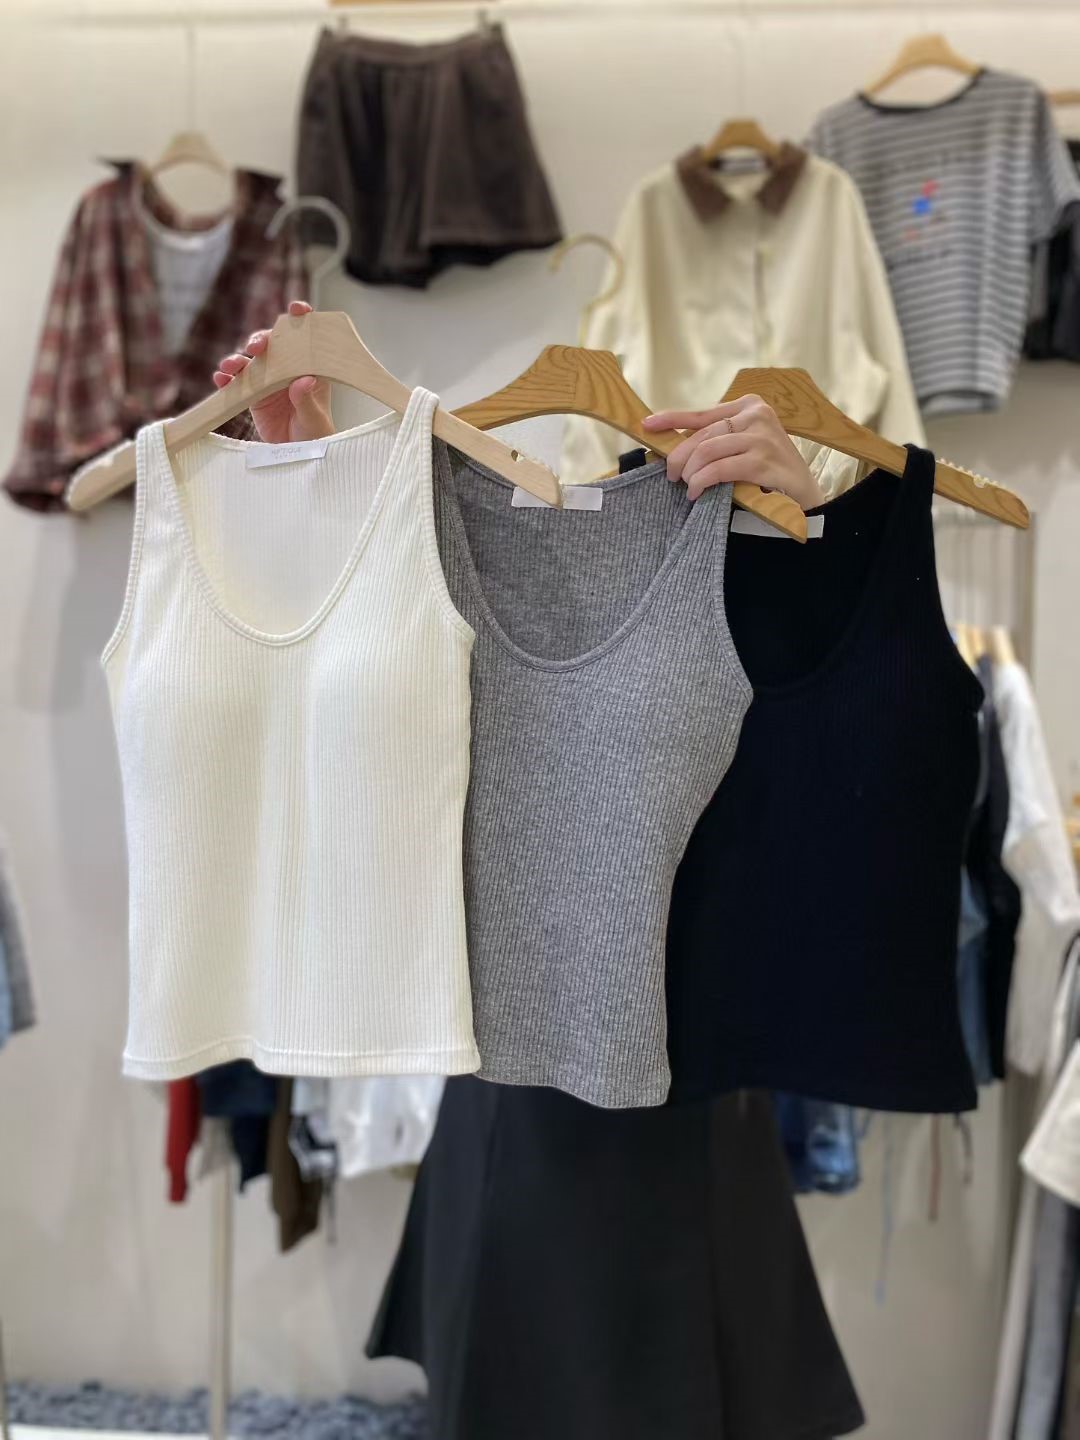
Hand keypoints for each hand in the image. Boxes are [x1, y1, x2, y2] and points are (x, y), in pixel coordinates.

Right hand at [212, 299, 335, 442]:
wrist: (299, 454)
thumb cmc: (315, 433)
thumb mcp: (314, 418)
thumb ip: (307, 399)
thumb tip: (305, 380)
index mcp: (309, 367)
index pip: (306, 337)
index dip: (300, 319)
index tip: (296, 310)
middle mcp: (287, 368)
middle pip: (272, 344)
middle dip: (261, 340)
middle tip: (256, 347)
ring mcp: (268, 380)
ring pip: (250, 361)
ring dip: (237, 359)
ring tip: (230, 366)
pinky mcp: (253, 394)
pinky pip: (237, 383)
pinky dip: (227, 379)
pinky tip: (221, 380)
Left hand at [643, 395, 823, 510]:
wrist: (804, 495)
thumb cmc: (768, 471)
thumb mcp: (742, 447)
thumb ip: (715, 440)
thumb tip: (672, 443)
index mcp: (750, 405)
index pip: (702, 413)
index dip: (671, 418)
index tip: (647, 425)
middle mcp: (757, 415)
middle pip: (702, 435)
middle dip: (680, 457)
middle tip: (672, 476)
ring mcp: (763, 437)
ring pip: (708, 451)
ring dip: (691, 472)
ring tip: (688, 487)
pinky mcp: (764, 461)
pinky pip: (720, 469)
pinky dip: (703, 481)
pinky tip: (697, 492)